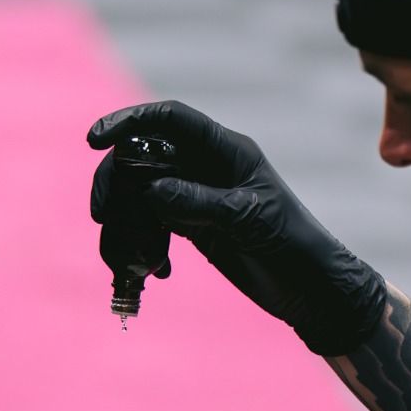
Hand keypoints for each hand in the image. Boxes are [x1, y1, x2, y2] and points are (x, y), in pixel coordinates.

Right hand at [88, 100, 386, 355]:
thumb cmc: (294, 246)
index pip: (171, 120)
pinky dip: (141, 247)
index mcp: (227, 152)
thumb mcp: (249, 222)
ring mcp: (196, 197)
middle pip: (142, 159)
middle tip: (104, 218)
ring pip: (140, 197)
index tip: (97, 141)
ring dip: (126, 227)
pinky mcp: (191, 227)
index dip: (130, 121)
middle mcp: (207, 168)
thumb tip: (152, 191)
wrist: (313, 291)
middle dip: (117, 186)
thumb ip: (201, 203)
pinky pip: (150, 226)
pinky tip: (154, 273)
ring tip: (132, 263)